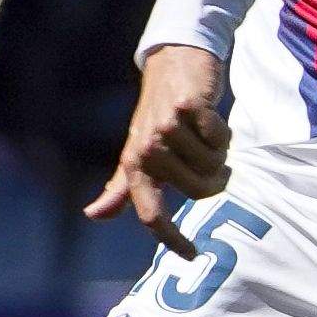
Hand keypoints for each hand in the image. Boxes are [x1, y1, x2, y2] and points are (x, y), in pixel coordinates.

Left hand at [84, 47, 230, 245]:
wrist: (173, 62)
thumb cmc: (157, 111)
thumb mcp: (136, 150)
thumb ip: (120, 187)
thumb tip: (93, 215)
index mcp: (135, 165)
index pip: (151, 214)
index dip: (171, 238)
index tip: (192, 254)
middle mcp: (148, 149)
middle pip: (199, 190)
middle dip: (213, 177)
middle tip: (208, 156)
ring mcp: (167, 127)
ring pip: (213, 164)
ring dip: (219, 151)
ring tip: (205, 133)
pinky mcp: (188, 107)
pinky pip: (221, 138)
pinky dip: (223, 132)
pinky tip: (211, 117)